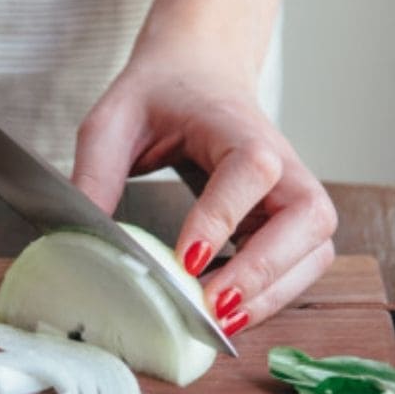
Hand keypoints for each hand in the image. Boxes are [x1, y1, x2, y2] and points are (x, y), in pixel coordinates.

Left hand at [72, 50, 336, 333]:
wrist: (199, 72)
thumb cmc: (158, 95)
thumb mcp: (111, 122)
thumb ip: (94, 174)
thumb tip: (79, 241)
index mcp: (236, 125)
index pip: (251, 170)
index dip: (223, 218)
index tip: (187, 261)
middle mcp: (281, 159)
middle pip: (307, 217)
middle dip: (263, 270)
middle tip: (212, 307)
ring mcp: (292, 191)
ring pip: (315, 248)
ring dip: (275, 292)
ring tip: (222, 322)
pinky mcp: (289, 219)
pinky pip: (302, 263)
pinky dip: (276, 294)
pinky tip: (230, 312)